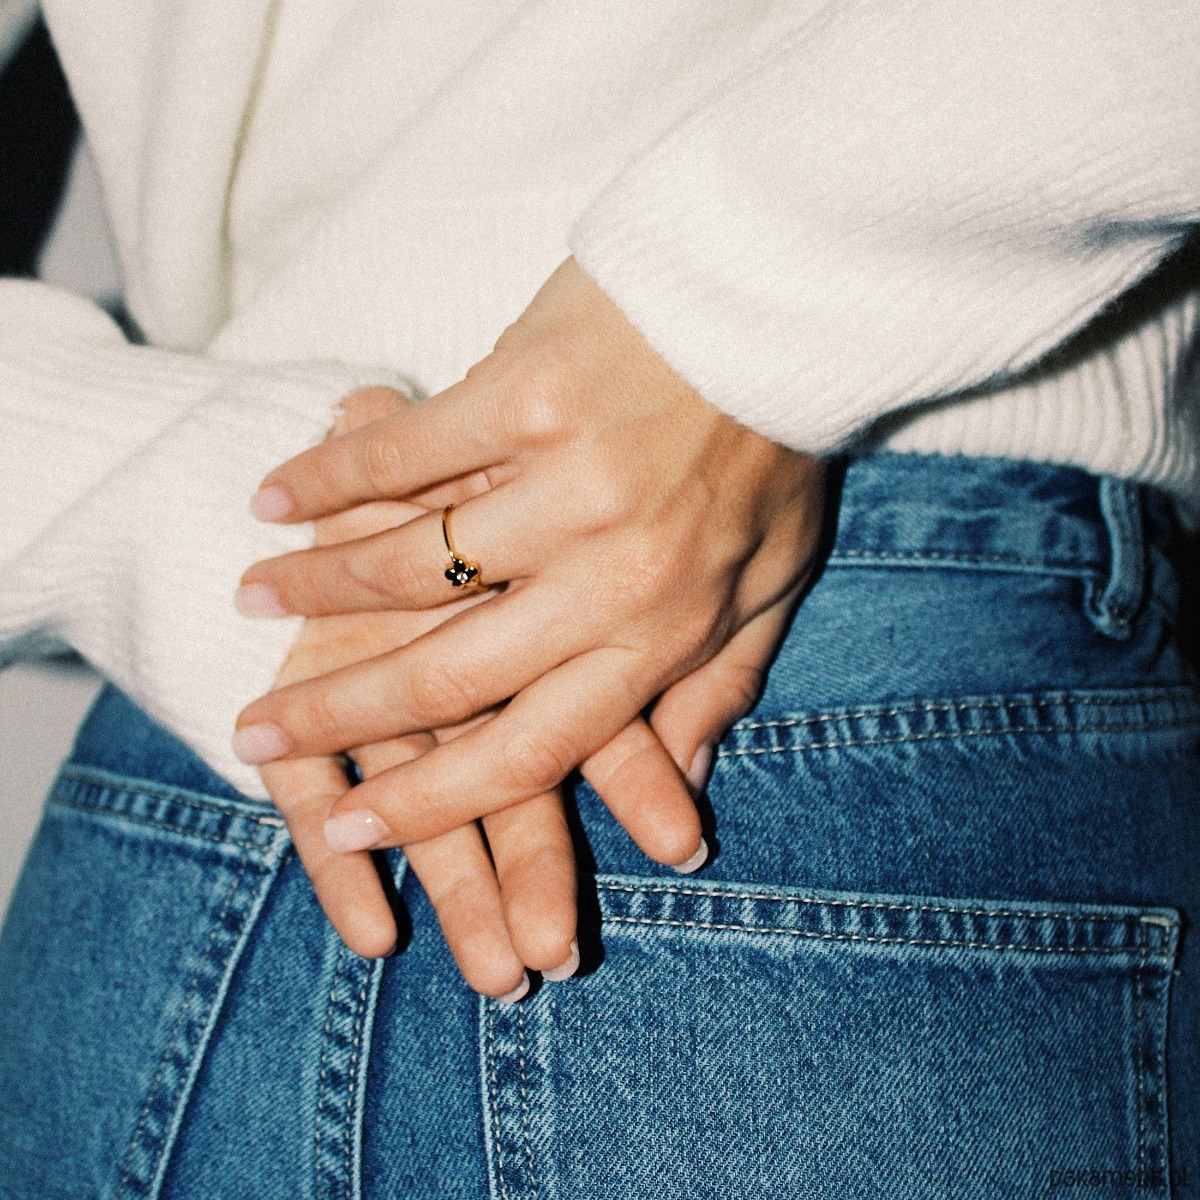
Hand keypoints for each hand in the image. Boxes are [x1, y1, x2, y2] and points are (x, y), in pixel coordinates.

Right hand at [255, 387, 756, 997]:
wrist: (788, 300)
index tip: (348, 829)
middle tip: (251, 733)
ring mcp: (561, 482)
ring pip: (406, 564)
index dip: (428, 806)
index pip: (529, 753)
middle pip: (446, 677)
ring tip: (250, 600)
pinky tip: (274, 497)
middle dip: (333, 716)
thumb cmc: (780, 447)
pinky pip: (401, 453)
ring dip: (316, 588)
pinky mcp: (523, 392)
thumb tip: (684, 780)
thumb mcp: (775, 585)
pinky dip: (328, 477)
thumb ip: (721, 684)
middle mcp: (606, 575)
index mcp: (664, 634)